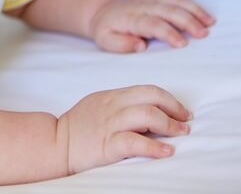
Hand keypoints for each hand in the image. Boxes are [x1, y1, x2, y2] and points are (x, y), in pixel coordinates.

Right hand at [57, 85, 191, 173]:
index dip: (169, 99)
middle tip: (186, 122)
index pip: (147, 90)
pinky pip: (135, 142)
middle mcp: (113, 106)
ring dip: (170, 125)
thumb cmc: (78, 128)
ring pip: (147, 115)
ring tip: (181, 134)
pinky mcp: (107, 144)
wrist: (54, 143)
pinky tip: (166, 151)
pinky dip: (154, 147)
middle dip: (174, 108)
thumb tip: (150, 111)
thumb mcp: (98, 106)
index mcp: (111, 96)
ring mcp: (110, 124)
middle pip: (151, 97)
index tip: (181, 111)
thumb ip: (120, 104)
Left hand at [89, 0, 214, 52]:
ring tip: (211, 24)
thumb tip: (140, 45)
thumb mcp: (105, 40)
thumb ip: (120, 44)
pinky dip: (193, 5)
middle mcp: (143, 6)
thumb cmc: (107, 30)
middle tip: (204, 34)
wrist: (104, 11)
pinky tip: (206, 17)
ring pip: (175, 1)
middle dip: (187, 21)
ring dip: (195, 11)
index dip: (168, 32)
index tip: (182, 44)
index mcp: (131, 18)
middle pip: (168, 10)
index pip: (152, 24)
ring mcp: (152, 0)